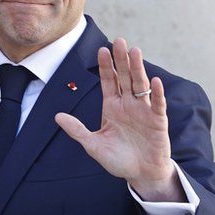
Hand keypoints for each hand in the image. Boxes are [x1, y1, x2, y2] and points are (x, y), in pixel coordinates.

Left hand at [55, 37, 183, 201]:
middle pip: (125, 77)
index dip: (105, 66)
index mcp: (112, 107)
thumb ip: (77, 130)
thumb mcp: (93, 145)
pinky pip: (157, 104)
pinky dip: (157, 93)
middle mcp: (128, 104)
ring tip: (135, 51)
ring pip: (140, 85)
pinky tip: (155, 81)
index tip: (102, 49)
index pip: (108, 81)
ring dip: (138, 69)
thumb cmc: (117, 159)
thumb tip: (57, 116)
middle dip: (122, 60)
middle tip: (119, 40)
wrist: (140, 174)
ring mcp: (143, 111)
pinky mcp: (157, 121)